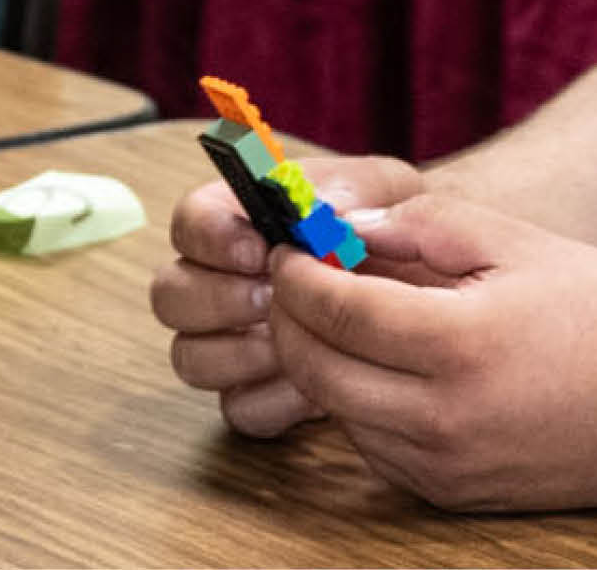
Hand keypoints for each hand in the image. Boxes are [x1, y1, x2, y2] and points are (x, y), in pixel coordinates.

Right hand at [152, 152, 425, 436]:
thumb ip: (349, 189)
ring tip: (294, 341)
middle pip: (169, 295)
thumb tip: (317, 209)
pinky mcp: (258, 395)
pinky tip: (314, 386)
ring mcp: (232, 344)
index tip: (258, 248)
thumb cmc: (393, 233)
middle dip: (216, 298)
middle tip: (271, 297)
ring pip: (190, 357)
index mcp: (237, 222)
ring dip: (237, 352)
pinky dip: (274, 400)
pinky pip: (239, 408)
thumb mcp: (385, 190)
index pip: (187, 222)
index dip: (210, 237)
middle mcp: (219, 283)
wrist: (427, 295)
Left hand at [263, 193, 596, 512]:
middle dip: (289, 317)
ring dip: (321, 360)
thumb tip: (345, 224)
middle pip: (316, 369)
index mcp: (462, 346)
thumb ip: (426, 223)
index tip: (288, 245)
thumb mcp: (521, 243)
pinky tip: (388, 364)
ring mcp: (446, 468)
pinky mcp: (451, 495)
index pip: (336, 311)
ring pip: (337, 411)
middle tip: (295, 278)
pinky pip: (372, 445)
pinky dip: (359, 402)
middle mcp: (445, 420)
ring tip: (346, 314)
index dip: (297, 273)